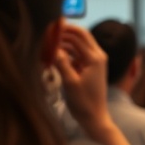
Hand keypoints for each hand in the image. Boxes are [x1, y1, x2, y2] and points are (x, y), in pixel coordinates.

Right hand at [54, 23, 139, 144]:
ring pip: (77, 45)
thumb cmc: (84, 102)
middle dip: (64, 33)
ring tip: (47, 45)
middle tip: (47, 33)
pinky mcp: (89, 68)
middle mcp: (97, 56)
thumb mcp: (70, 82)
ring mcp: (94, 62)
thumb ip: (61, 62)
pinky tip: (53, 56)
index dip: (63, 29)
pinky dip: (66, 53)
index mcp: (95, 57)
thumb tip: (52, 46)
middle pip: (80, 36)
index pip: (79, 35)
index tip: (48, 27)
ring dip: (63, 44)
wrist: (94, 118)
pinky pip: (76, 55)